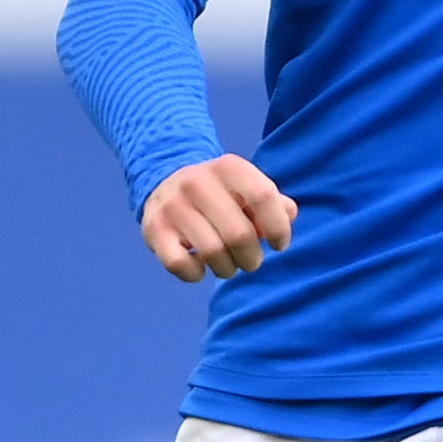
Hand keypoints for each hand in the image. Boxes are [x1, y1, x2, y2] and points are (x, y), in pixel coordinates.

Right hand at [141, 155, 297, 282]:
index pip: (263, 196)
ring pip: (213, 253)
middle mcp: (197, 181)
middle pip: (239, 234)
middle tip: (251, 261)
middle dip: (252, 258)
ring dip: (228, 269)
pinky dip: (196, 274)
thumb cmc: (222, 193)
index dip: (278, 227)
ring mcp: (173, 205)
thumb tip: (288, 217)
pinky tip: (200, 266)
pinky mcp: (154, 229)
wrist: (166, 180)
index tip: (279, 244)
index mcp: (228, 167)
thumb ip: (275, 203)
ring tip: (229, 264)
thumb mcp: (248, 188)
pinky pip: (180, 265)